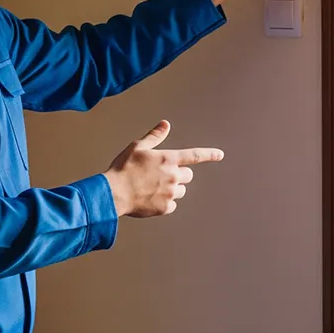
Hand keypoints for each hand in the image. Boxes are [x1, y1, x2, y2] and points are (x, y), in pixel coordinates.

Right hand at [103, 120, 223, 218]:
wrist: (113, 194)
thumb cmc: (123, 168)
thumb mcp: (138, 147)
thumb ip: (155, 136)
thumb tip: (165, 124)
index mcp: (168, 159)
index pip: (194, 155)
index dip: (209, 154)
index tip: (220, 155)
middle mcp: (173, 176)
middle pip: (188, 175)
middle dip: (179, 174)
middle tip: (160, 175)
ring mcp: (170, 193)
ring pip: (181, 190)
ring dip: (173, 188)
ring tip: (153, 187)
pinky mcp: (165, 207)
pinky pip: (172, 204)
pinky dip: (165, 202)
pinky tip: (150, 198)